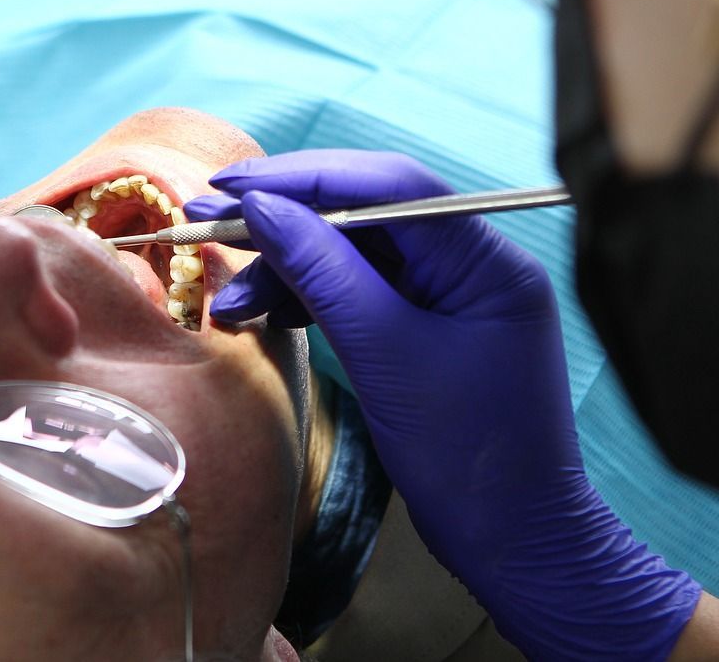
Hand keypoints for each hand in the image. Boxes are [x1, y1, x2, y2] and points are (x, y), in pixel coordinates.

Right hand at [185, 150, 700, 659]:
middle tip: (208, 221)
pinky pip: (355, 293)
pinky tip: (263, 313)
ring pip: (351, 255)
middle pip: (365, 214)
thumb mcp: (386, 354)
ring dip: (286, 270)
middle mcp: (470, 264)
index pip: (389, 186)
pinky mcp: (422, 328)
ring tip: (230, 302)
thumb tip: (263, 209)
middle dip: (284, 219)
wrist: (511, 541)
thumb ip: (324, 272)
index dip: (305, 177)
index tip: (233, 185)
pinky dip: (306, 300)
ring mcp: (446, 297)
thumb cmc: (467, 455)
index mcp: (485, 260)